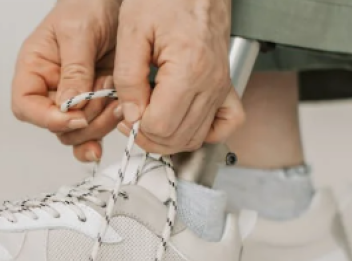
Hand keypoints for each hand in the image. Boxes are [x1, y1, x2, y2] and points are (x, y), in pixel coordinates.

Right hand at [11, 0, 123, 161]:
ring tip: (116, 97)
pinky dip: (105, 131)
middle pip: (55, 125)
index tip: (74, 116)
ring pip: (77, 131)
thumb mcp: (78, 32)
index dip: (46, 118)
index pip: (25, 106)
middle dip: (82, 120)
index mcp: (35, 68)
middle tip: (104, 98)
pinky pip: (94, 128)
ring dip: (99, 123)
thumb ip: (74, 70)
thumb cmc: (87, 6)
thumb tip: (70, 107)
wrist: (115, 1)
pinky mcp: (96, 102)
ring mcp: (75, 98)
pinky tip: (117, 120)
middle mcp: (51, 87)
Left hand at [114, 0, 244, 154]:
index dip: (137, 128)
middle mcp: (211, 82)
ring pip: (197, 137)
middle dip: (149, 137)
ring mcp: (221, 86)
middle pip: (179, 138)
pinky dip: (205, 133)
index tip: (125, 116)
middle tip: (131, 119)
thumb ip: (128, 78)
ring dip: (169, 138)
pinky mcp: (226, 85)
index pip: (161, 126)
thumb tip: (132, 115)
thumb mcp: (131, 32)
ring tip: (149, 119)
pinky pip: (226, 125)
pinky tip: (183, 123)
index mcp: (188, 69)